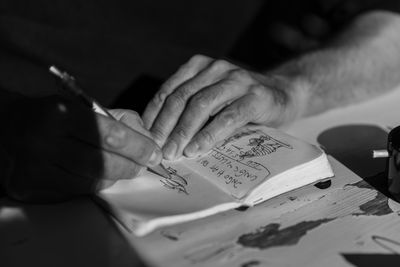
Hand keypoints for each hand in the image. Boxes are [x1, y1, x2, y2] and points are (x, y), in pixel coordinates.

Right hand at [1, 95, 161, 202]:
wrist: (6, 128)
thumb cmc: (53, 116)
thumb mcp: (84, 107)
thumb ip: (120, 121)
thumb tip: (149, 141)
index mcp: (60, 114)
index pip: (112, 136)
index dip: (139, 147)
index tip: (154, 153)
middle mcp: (44, 142)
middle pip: (104, 164)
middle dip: (131, 166)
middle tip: (142, 165)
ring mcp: (34, 169)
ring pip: (91, 182)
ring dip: (113, 177)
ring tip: (119, 168)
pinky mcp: (30, 188)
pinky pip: (75, 193)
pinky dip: (93, 185)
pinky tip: (95, 174)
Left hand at [143, 55, 298, 159]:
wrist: (284, 93)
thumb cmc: (240, 102)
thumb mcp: (213, 100)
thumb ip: (191, 110)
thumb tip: (161, 139)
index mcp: (199, 66)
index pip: (169, 90)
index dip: (154, 115)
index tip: (144, 138)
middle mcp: (216, 68)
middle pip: (181, 97)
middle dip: (165, 126)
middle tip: (156, 150)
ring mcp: (237, 80)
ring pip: (201, 105)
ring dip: (183, 131)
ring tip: (173, 153)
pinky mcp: (255, 96)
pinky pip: (227, 117)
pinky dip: (209, 134)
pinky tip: (197, 148)